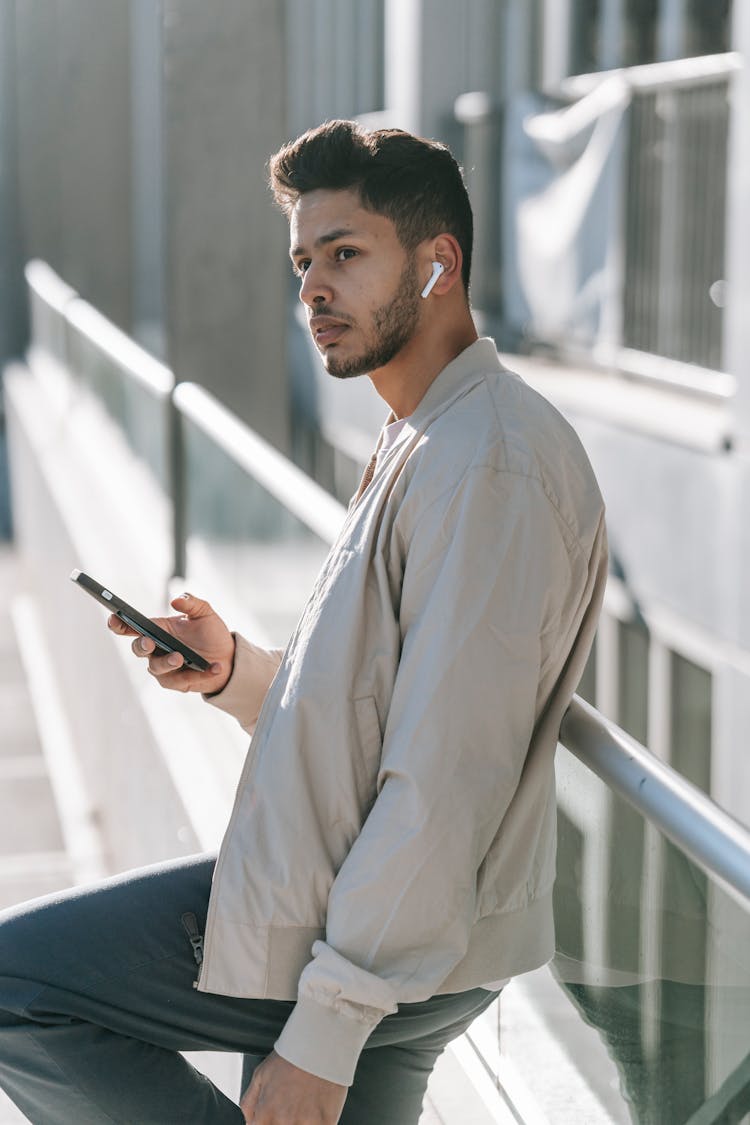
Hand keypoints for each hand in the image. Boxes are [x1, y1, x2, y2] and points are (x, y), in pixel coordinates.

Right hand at [108, 592, 234, 694]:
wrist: (228, 658)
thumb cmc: (211, 634)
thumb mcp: (205, 613)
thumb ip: (192, 603)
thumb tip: (176, 600)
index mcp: (158, 629)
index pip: (132, 626)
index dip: (119, 623)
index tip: (114, 618)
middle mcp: (157, 649)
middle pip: (138, 649)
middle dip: (141, 646)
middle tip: (149, 643)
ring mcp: (164, 667)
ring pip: (155, 668)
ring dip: (166, 662)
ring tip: (180, 657)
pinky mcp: (175, 682)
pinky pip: (179, 681)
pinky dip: (198, 674)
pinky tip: (214, 667)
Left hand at [240, 1051, 346, 1123]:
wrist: (320, 1044)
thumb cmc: (291, 1056)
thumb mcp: (260, 1074)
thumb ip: (249, 1103)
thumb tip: (248, 1122)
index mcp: (266, 1113)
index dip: (266, 1124)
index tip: (272, 1118)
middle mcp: (284, 1122)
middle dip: (283, 1122)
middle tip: (291, 1107)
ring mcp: (306, 1124)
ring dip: (301, 1123)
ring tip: (305, 1106)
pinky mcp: (326, 1122)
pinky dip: (318, 1122)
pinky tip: (317, 1109)